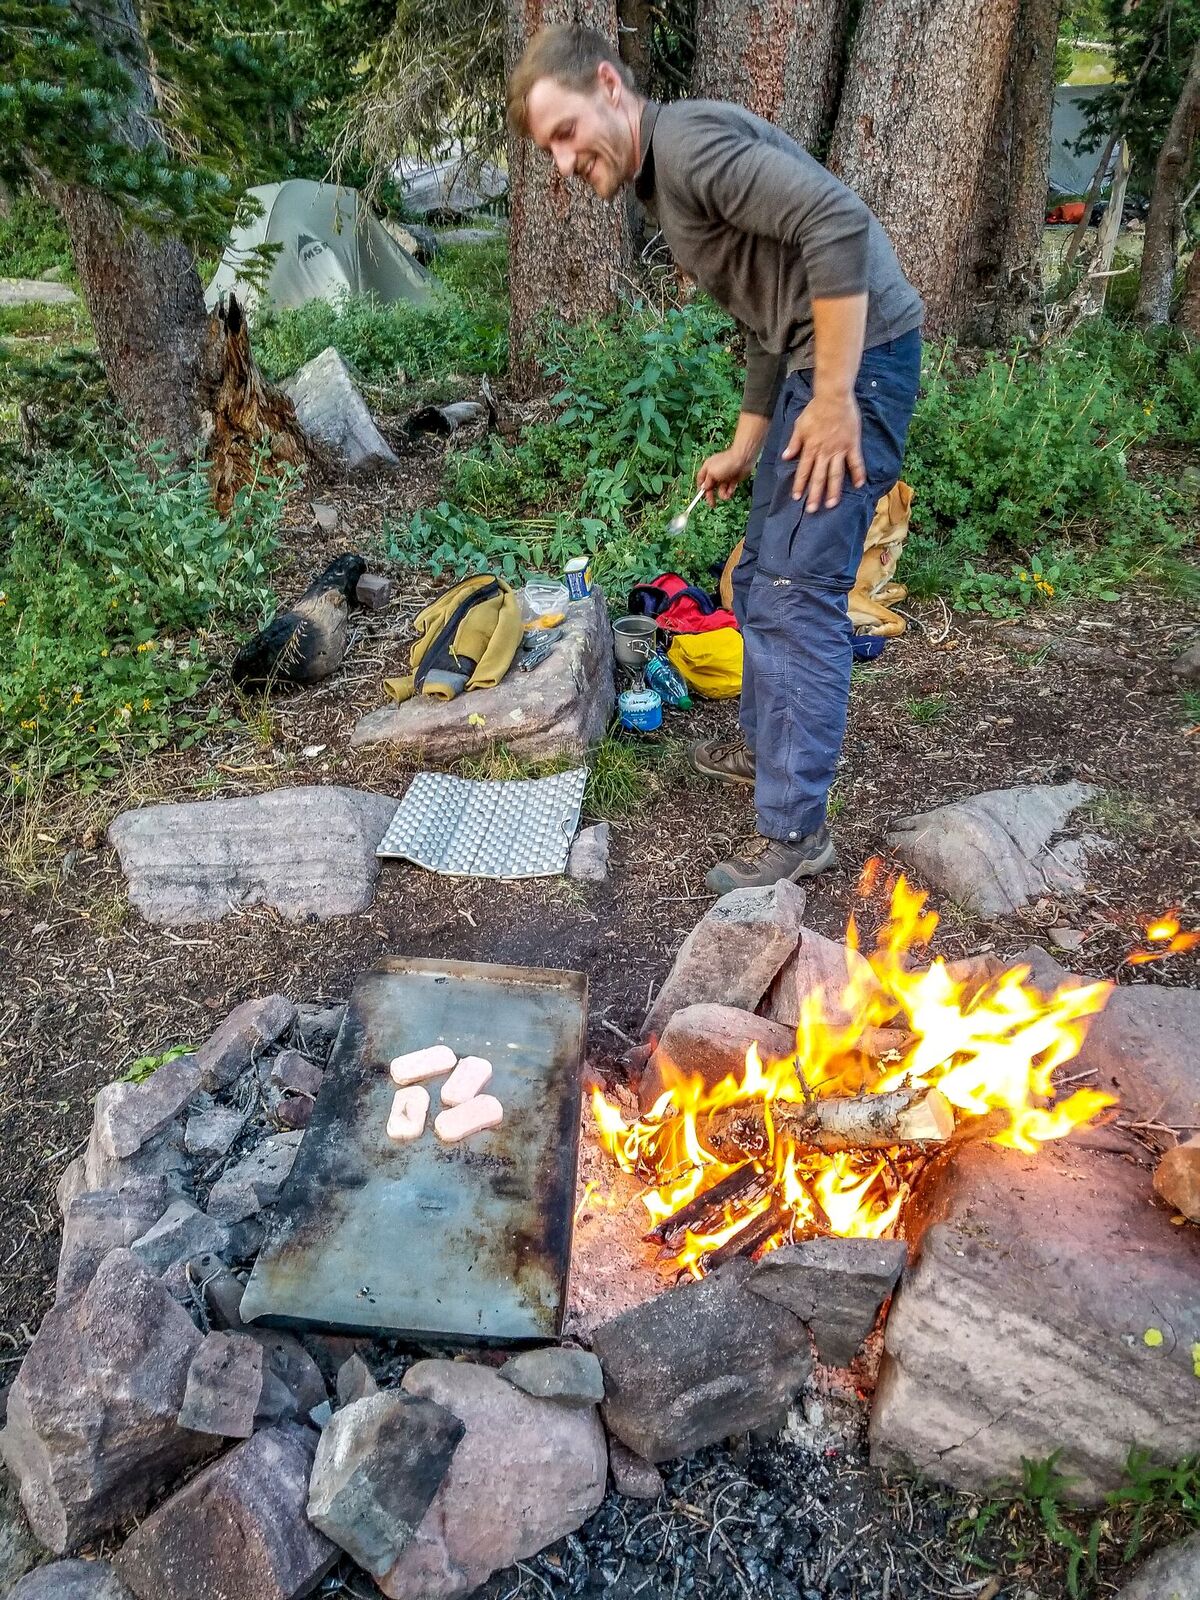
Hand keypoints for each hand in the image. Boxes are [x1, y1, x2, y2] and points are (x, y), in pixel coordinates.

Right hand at [697, 448, 752, 504]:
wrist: (742, 460)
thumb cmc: (726, 463)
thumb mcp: (712, 473)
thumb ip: (707, 482)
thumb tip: (704, 488)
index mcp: (708, 468)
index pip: (701, 479)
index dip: (700, 488)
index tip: (701, 496)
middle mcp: (715, 472)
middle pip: (710, 486)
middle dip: (711, 495)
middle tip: (712, 504)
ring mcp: (724, 476)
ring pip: (720, 489)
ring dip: (722, 494)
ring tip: (726, 495)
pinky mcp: (732, 479)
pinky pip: (729, 489)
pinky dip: (729, 491)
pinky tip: (731, 491)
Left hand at [781, 392, 865, 510]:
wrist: (834, 397)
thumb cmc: (815, 409)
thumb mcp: (799, 425)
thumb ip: (794, 443)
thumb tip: (785, 457)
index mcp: (810, 448)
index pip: (803, 471)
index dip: (800, 484)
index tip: (797, 497)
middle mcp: (824, 452)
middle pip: (818, 477)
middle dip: (815, 494)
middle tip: (812, 510)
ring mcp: (839, 450)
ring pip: (835, 474)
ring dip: (833, 490)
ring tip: (831, 504)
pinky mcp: (852, 445)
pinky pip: (855, 462)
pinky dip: (858, 473)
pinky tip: (859, 485)